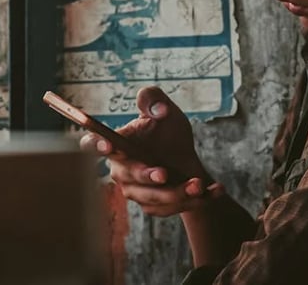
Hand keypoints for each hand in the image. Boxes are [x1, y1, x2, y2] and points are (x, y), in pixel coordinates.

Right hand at [80, 86, 223, 215]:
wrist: (184, 157)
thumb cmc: (166, 131)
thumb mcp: (164, 108)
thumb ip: (154, 99)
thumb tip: (158, 109)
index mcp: (116, 143)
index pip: (93, 144)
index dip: (96, 145)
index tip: (108, 145)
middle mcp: (121, 170)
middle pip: (127, 177)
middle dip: (145, 176)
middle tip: (164, 173)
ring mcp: (136, 191)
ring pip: (152, 198)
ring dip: (177, 193)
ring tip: (198, 183)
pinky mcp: (154, 206)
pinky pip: (173, 208)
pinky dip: (196, 201)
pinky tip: (214, 190)